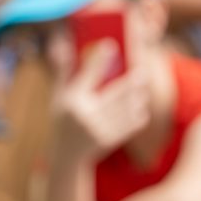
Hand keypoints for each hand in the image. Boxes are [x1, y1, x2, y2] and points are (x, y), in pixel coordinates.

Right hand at [51, 40, 149, 159]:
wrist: (66, 156)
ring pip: (127, 108)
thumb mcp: (58, 97)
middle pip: (115, 93)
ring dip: (138, 97)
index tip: (110, 45)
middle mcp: (84, 115)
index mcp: (71, 101)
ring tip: (142, 89)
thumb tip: (61, 44)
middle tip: (142, 71)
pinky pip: (131, 124)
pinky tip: (139, 107)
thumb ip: (63, 71)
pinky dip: (138, 114)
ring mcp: (98, 129)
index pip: (87, 76)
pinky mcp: (109, 140)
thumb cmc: (63, 119)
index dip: (98, 60)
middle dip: (132, 82)